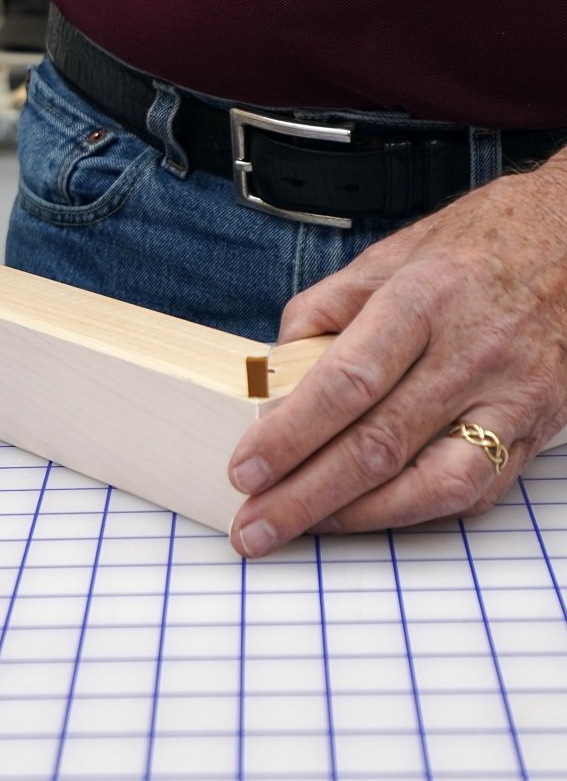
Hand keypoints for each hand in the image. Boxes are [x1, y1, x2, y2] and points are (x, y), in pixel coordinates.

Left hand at [226, 155, 566, 557]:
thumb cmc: (470, 251)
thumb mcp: (383, 258)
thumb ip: (318, 316)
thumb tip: (272, 385)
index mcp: (424, 300)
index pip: (346, 383)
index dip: (289, 437)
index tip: (244, 472)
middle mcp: (473, 352)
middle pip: (377, 446)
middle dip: (303, 498)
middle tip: (253, 529)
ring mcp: (513, 397)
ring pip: (430, 484)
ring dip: (355, 518)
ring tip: (299, 529)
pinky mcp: (538, 430)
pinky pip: (472, 492)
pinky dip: (410, 513)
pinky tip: (362, 515)